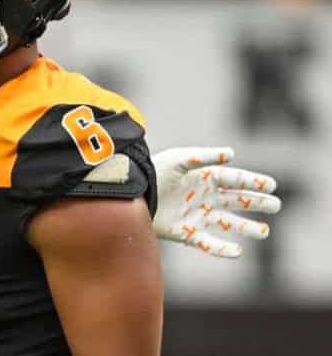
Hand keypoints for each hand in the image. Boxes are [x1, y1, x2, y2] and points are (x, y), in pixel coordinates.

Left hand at [151, 146, 280, 257]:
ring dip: (246, 227)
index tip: (272, 185)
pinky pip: (207, 243)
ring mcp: (195, 215)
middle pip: (235, 200)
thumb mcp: (178, 159)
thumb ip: (203, 156)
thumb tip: (232, 154)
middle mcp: (202, 197)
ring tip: (264, 232)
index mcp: (202, 177)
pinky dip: (222, 249)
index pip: (233, 179)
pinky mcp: (185, 232)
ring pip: (227, 223)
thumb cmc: (153, 172)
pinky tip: (237, 252)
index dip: (252, 182)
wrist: (130, 193)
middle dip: (256, 203)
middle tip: (276, 205)